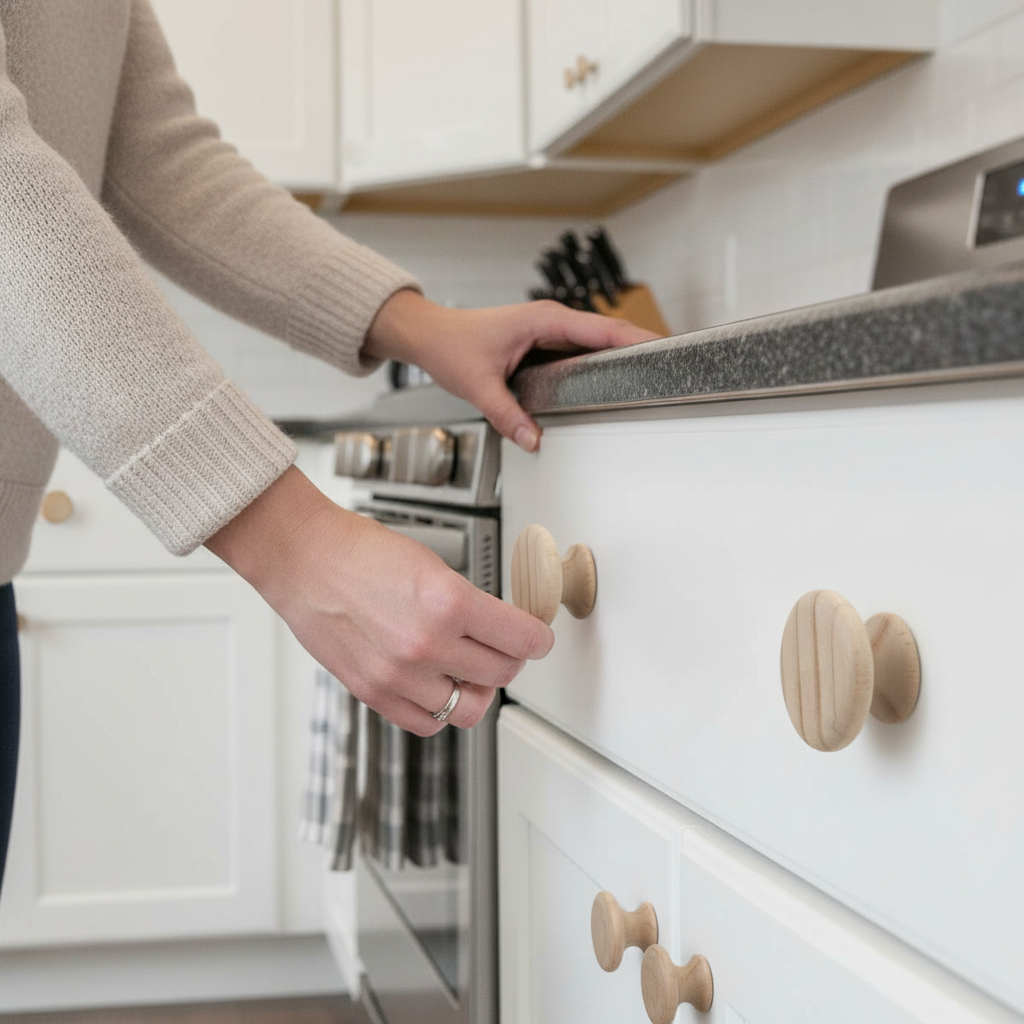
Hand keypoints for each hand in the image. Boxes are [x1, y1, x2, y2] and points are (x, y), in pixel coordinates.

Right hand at [204, 466, 552, 733]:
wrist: (304, 559)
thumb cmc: (360, 551)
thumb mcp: (433, 565)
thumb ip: (468, 604)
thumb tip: (501, 631)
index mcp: (448, 602)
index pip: (522, 639)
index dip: (537, 638)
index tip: (537, 637)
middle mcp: (426, 644)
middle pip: (502, 674)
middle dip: (510, 659)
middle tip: (502, 646)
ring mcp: (399, 675)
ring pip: (469, 708)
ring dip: (476, 687)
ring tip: (467, 667)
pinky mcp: (374, 693)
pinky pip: (427, 724)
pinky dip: (440, 709)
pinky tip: (437, 685)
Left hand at [364, 291, 658, 451]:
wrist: (430, 334)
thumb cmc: (450, 346)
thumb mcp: (478, 384)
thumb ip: (507, 414)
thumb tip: (533, 440)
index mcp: (543, 320)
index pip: (601, 329)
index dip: (634, 339)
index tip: (664, 349)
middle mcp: (550, 321)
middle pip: (607, 333)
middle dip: (639, 346)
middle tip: (672, 366)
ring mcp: (548, 331)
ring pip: (595, 341)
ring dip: (621, 354)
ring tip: (651, 374)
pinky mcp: (543, 342)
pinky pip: (580, 350)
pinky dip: (599, 361)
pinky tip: (612, 378)